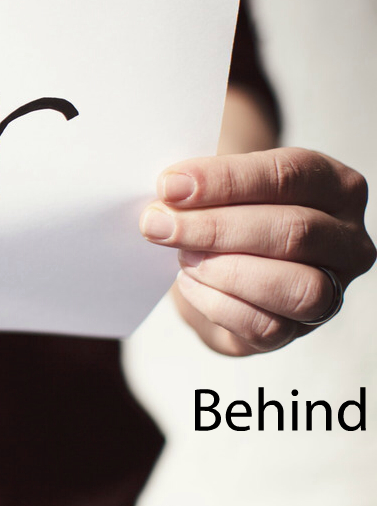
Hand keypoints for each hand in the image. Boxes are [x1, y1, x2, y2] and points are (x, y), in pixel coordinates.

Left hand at [140, 147, 373, 355]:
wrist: (221, 262)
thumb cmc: (227, 211)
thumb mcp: (220, 185)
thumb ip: (203, 185)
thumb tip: (169, 195)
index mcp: (335, 186)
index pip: (289, 175)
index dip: (226, 180)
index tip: (170, 186)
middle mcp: (347, 239)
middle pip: (294, 231)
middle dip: (216, 228)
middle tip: (159, 224)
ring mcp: (333, 290)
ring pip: (296, 286)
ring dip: (224, 270)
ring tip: (182, 256)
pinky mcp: (300, 330)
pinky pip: (267, 326)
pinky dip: (218, 304)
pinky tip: (190, 283)